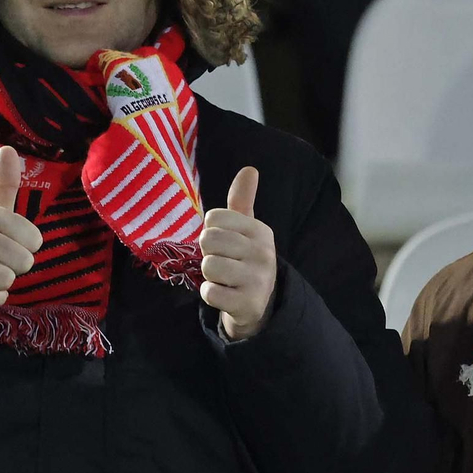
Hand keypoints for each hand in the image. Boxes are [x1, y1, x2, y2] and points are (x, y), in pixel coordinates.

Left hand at [200, 167, 276, 340]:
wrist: (261, 302)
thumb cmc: (246, 259)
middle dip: (209, 253)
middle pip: (208, 240)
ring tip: (224, 278)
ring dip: (209, 275)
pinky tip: (224, 294)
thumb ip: (242, 200)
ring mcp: (257, 279)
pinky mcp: (247, 303)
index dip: (211, 232)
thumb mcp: (247, 230)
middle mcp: (263, 253)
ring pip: (209, 265)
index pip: (214, 218)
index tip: (225, 244)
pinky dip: (210, 294)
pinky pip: (210, 292)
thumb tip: (249, 169)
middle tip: (223, 262)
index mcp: (260, 231)